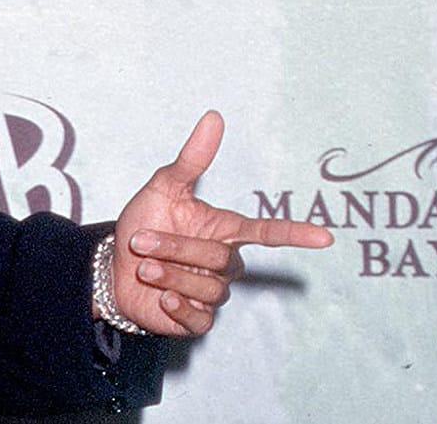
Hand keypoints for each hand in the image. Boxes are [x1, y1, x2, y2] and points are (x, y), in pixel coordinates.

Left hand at [110, 110, 332, 336]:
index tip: (325, 237)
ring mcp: (212, 293)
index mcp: (224, 231)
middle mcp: (224, 263)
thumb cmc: (144, 224)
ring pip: (209, 288)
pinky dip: (178, 306)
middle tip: (142, 242)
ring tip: (144, 267)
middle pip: (221, 259)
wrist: (112, 265)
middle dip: (177, 248)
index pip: (266, 233)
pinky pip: (200, 319)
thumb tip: (213, 117)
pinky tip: (162, 296)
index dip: (294, 233)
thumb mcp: (163, 188)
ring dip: (169, 274)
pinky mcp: (197, 320)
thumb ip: (190, 159)